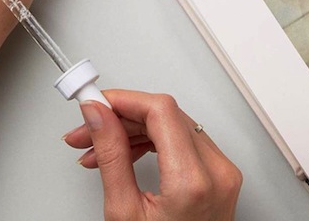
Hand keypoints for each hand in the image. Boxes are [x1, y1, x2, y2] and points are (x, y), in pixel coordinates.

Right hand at [64, 90, 241, 220]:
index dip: (123, 99)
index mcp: (194, 181)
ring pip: (170, 123)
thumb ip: (110, 155)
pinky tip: (123, 150)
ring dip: (131, 128)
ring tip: (97, 145)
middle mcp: (216, 171)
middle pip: (163, 114)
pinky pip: (180, 139)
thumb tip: (97, 115)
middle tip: (87, 126)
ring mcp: (221, 172)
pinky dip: (149, 140)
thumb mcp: (124, 213)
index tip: (95, 102)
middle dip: (119, 116)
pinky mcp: (217, 173)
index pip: (160, 110)